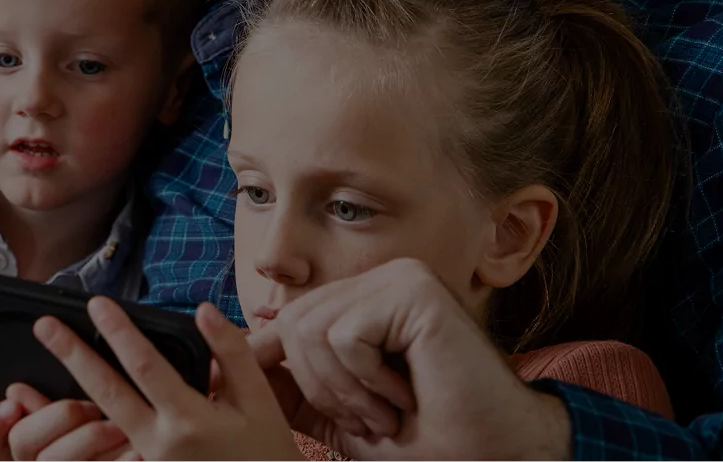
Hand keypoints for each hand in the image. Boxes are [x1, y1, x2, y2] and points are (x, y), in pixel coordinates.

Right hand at [0, 382, 133, 460]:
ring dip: (89, 437)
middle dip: (57, 416)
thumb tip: (17, 390)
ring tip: (119, 425)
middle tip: (89, 406)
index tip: (12, 403)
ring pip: (55, 459)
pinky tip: (136, 452)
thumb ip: (41, 417)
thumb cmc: (93, 456)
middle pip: (23, 443)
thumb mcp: (59, 437)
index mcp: (24, 459)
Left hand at [32, 298, 302, 461]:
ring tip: (45, 359)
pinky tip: (65, 396)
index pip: (144, 368)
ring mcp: (145, 461)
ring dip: (68, 388)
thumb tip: (204, 311)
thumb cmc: (264, 449)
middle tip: (45, 326)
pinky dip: (82, 417)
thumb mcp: (259, 401)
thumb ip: (232, 353)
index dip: (119, 333)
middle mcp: (158, 443)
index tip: (97, 303)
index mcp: (189, 421)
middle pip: (105, 393)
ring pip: (98, 418)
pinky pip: (106, 439)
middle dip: (72, 356)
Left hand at [245, 258, 572, 460]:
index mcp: (365, 303)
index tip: (254, 399)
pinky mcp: (414, 289)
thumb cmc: (428, 441)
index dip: (265, 362)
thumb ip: (296, 386)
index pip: (289, 321)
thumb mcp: (343, 415)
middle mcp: (380, 281)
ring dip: (343, 392)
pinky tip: (405, 396)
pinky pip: (345, 336)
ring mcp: (399, 278)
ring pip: (312, 330)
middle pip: (292, 325)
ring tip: (386, 414)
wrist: (491, 455)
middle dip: (316, 389)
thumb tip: (230, 366)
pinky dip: (366, 382)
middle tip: (365, 422)